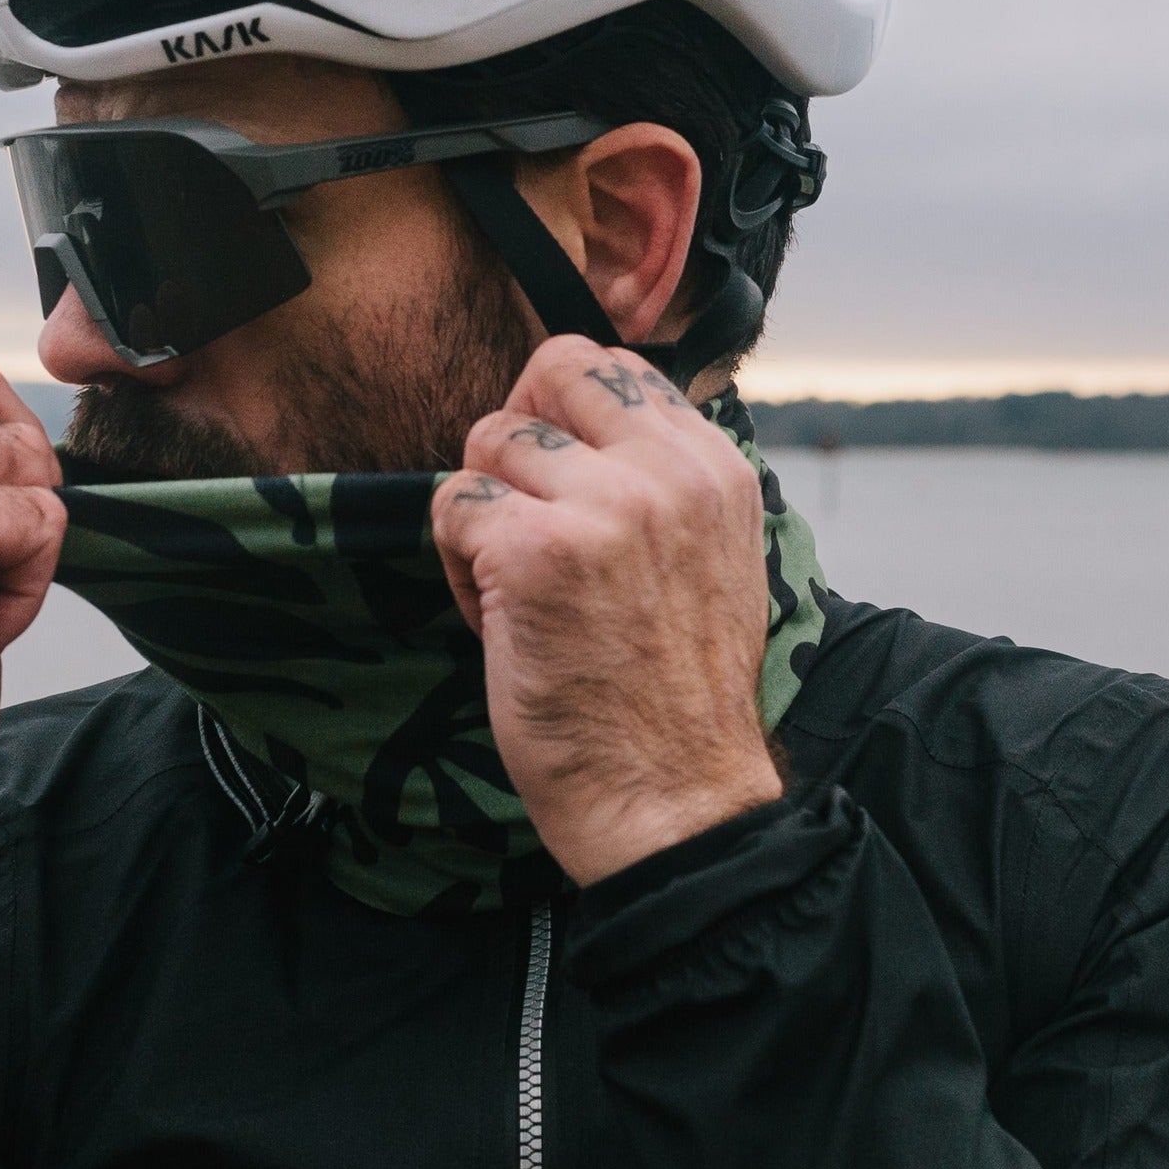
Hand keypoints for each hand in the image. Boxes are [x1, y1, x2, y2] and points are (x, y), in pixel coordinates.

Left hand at [435, 337, 782, 885]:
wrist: (675, 801)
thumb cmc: (678, 700)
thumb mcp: (710, 559)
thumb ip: (663, 485)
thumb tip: (582, 429)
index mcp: (716, 469)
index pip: (616, 367)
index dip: (564, 411)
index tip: (557, 479)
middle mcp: (668, 472)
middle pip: (551, 370)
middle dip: (517, 436)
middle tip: (518, 514)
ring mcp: (602, 506)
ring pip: (489, 440)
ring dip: (483, 512)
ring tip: (514, 586)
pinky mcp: (534, 552)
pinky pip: (452, 505)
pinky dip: (456, 564)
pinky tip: (498, 619)